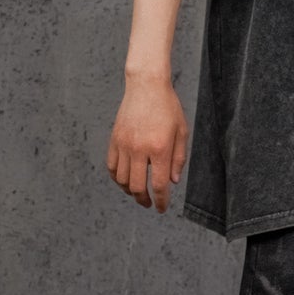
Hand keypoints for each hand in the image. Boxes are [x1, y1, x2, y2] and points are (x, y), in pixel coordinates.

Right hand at [107, 72, 188, 212]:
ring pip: (122, 180)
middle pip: (137, 187)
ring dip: (130, 191)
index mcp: (160, 149)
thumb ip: (178, 159)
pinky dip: (117, 178)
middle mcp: (140, 149)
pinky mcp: (114, 140)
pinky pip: (112, 167)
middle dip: (144, 200)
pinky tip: (125, 180)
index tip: (161, 208)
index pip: (159, 185)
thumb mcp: (181, 132)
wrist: (146, 86)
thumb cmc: (168, 108)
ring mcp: (124, 145)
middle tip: (149, 203)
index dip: (161, 201)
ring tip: (138, 193)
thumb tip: (173, 182)